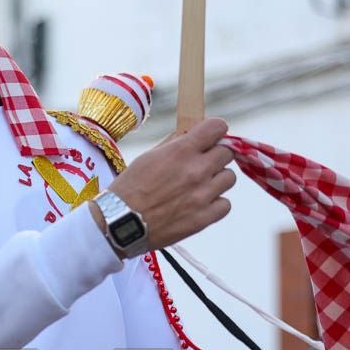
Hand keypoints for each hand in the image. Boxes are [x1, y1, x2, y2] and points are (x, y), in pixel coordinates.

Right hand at [101, 118, 235, 250]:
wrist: (119, 222)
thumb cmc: (129, 188)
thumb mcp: (148, 157)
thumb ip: (173, 144)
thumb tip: (190, 134)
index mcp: (181, 151)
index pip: (217, 127)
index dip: (215, 130)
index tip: (211, 136)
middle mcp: (196, 170)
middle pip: (227, 153)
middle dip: (215, 155)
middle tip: (202, 163)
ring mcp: (202, 195)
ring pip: (229, 178)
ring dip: (217, 179)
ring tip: (200, 185)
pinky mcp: (204, 218)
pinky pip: (225, 204)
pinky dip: (215, 203)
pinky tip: (200, 203)